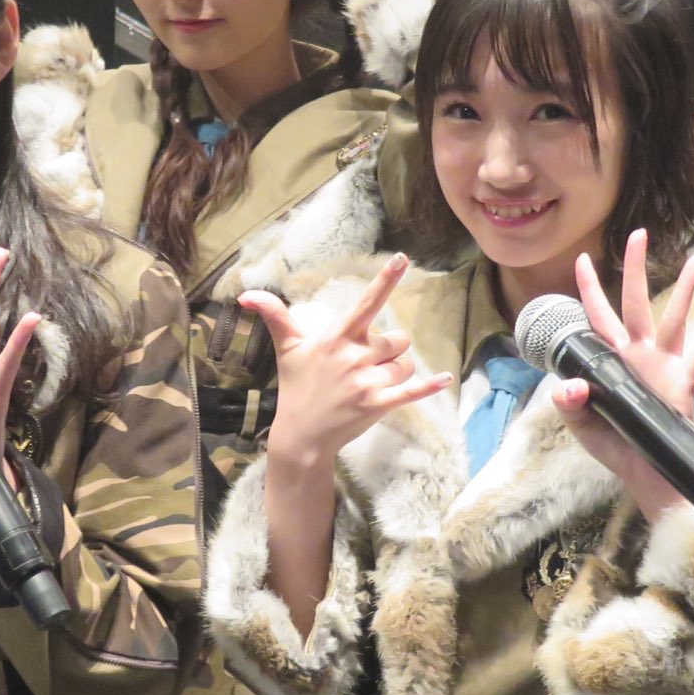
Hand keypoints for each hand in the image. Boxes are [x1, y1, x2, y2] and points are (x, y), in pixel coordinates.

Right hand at [243, 253, 452, 466]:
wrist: (301, 435)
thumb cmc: (296, 388)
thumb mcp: (288, 350)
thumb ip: (275, 317)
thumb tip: (247, 294)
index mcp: (336, 338)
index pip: (366, 303)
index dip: (385, 281)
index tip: (402, 259)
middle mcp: (354, 356)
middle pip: (397, 339)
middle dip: (391, 348)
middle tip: (369, 362)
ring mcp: (367, 382)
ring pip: (405, 364)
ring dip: (397, 370)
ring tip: (373, 381)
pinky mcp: (377, 404)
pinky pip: (411, 391)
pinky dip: (429, 386)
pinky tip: (446, 378)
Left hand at [550, 232, 693, 519]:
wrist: (647, 474)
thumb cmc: (615, 445)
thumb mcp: (582, 425)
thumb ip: (570, 405)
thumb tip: (569, 385)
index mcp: (612, 360)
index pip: (596, 317)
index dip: (589, 290)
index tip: (581, 259)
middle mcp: (639, 355)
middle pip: (636, 303)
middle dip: (637, 268)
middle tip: (639, 233)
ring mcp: (664, 366)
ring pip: (676, 318)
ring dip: (686, 289)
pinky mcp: (685, 384)